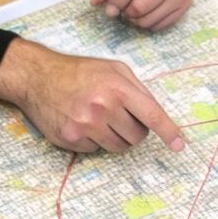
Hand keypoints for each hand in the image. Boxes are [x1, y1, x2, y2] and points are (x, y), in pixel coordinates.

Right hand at [0, 39, 186, 153]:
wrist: (38, 77)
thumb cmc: (79, 71)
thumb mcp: (113, 69)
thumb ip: (137, 89)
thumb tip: (155, 114)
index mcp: (117, 88)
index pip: (151, 115)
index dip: (169, 132)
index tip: (179, 145)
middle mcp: (102, 107)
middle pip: (137, 137)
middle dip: (133, 129)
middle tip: (119, 115)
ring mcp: (85, 126)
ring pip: (118, 147)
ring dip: (115, 137)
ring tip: (100, 117)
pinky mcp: (71, 139)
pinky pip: (96, 150)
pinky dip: (94, 140)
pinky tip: (82, 122)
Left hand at [90, 0, 196, 29]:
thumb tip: (97, 1)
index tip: (109, 6)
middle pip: (141, 5)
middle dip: (124, 10)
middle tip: (121, 6)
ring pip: (149, 18)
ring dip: (134, 19)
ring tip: (132, 7)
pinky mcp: (186, 4)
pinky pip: (160, 25)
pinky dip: (147, 23)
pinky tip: (145, 10)